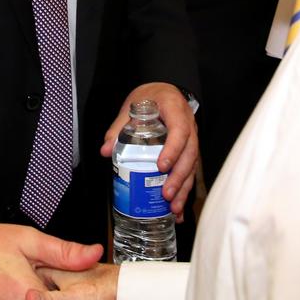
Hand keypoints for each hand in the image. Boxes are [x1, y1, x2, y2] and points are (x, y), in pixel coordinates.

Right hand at [0, 223, 102, 299]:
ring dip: (35, 298)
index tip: (71, 287)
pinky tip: (11, 290)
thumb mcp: (26, 239)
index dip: (71, 296)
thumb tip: (93, 253)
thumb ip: (63, 251)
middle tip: (38, 280)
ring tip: (21, 283)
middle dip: (50, 296)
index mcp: (27, 296)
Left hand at [100, 82, 197, 220]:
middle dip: (179, 176)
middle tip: (166, 194)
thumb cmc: (150, 97)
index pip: (179, 130)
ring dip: (184, 187)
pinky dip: (184, 189)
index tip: (161, 166)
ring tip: (174, 208)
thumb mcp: (132, 106)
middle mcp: (189, 124)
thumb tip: (105, 150)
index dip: (173, 149)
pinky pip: (190, 169)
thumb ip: (118, 127)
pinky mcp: (189, 149)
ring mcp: (192, 137)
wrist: (164, 91)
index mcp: (175, 109)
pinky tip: (178, 207)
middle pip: (190, 153)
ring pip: (193, 165)